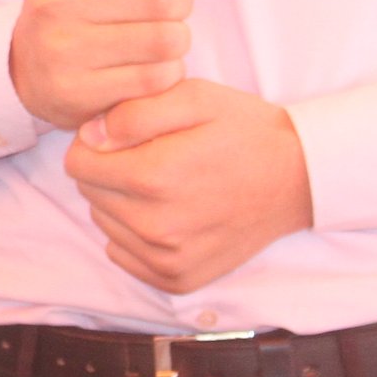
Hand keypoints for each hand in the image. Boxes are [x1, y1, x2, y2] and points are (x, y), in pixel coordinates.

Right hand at [8, 0, 190, 131]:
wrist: (31, 67)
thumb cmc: (84, 5)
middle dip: (178, 6)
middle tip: (166, 13)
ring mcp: (61, 47)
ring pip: (166, 41)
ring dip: (176, 42)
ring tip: (159, 40)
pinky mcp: (75, 91)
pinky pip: (155, 79)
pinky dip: (166, 74)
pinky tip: (148, 67)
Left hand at [63, 79, 313, 292]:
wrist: (298, 178)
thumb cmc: (244, 130)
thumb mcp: (193, 96)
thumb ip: (134, 112)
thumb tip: (91, 136)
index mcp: (155, 177)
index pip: (78, 163)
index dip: (95, 142)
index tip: (124, 134)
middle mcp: (157, 226)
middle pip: (89, 193)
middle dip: (108, 170)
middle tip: (151, 155)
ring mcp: (168, 259)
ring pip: (105, 223)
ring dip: (122, 202)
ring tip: (165, 182)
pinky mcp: (179, 279)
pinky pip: (124, 255)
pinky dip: (135, 234)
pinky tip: (169, 212)